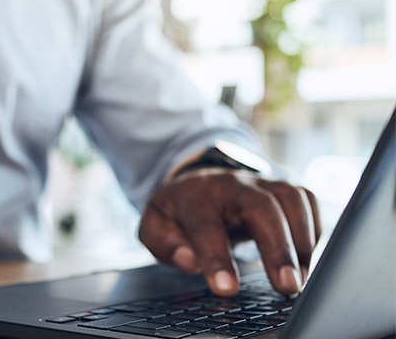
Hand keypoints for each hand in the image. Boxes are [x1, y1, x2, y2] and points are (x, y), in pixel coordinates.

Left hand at [138, 168, 320, 296]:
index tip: (227, 290)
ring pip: (291, 199)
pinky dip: (313, 231)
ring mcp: (262, 181)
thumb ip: (165, 244)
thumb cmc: (180, 211)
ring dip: (301, 242)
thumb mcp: (155, 225)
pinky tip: (305, 260)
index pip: (205, 225)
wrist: (199, 179)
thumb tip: (189, 261)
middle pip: (261, 207)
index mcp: (194, 194)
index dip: (216, 258)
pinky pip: (308, 202)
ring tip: (299, 279)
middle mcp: (232, 183)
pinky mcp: (285, 186)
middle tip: (286, 287)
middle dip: (278, 248)